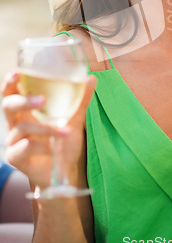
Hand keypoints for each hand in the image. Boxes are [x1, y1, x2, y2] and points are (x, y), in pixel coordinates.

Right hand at [1, 71, 95, 188]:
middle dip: (23, 101)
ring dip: (45, 128)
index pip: (13, 92)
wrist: (66, 170)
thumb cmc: (65, 141)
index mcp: (27, 110)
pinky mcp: (15, 158)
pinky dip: (41, 146)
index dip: (10, 82)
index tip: (16, 72)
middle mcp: (17, 123)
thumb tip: (91, 78)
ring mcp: (14, 141)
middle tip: (42, 100)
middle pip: (8, 106)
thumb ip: (81, 99)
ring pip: (22, 128)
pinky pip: (23, 147)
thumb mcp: (75, 118)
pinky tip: (53, 149)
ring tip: (64, 130)